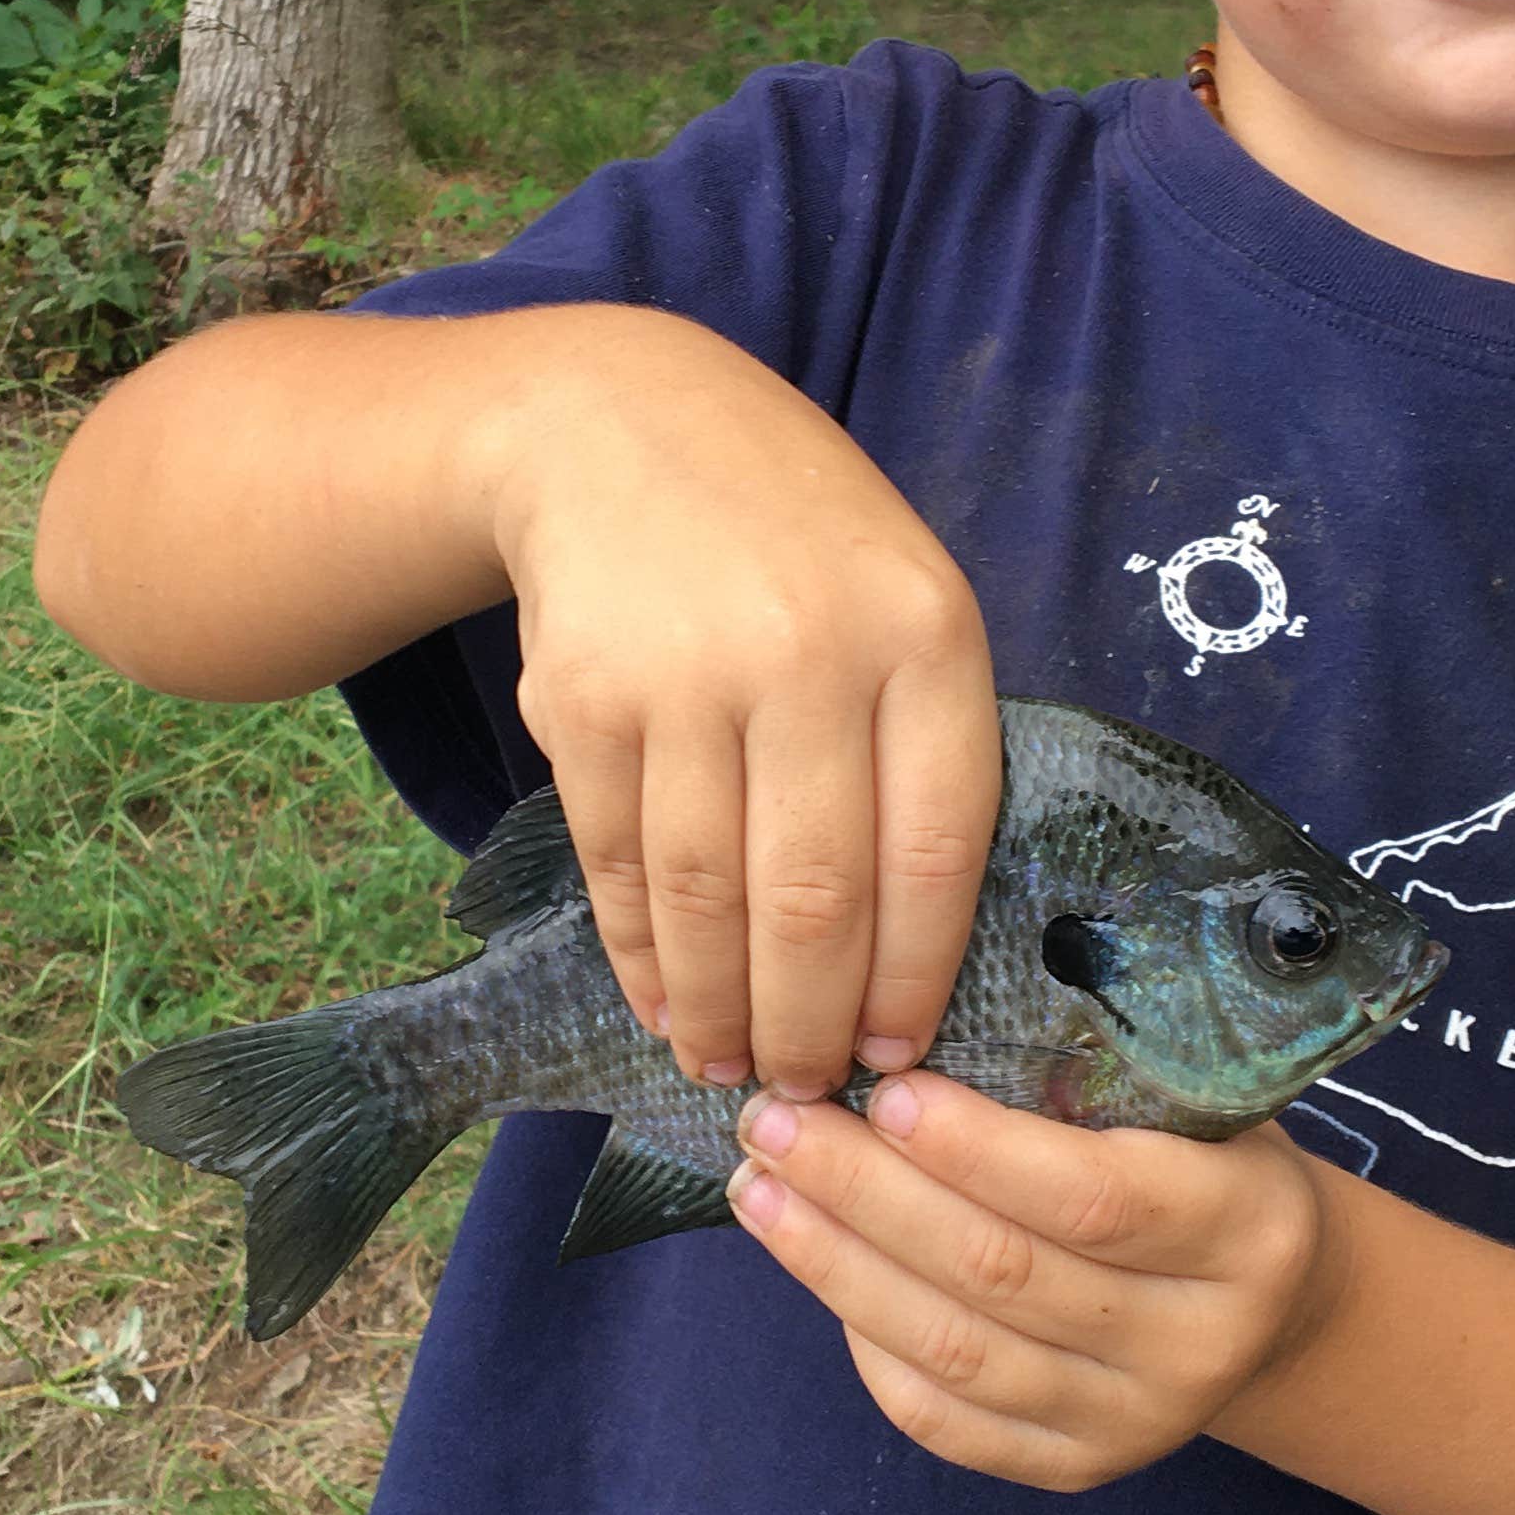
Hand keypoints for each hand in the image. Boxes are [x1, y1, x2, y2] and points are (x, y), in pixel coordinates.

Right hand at [487, 314, 999, 1101]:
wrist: (616, 424)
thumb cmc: (794, 538)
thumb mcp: (902, 596)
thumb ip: (919, 745)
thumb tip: (906, 958)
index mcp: (923, 633)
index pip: (932, 851)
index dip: (912, 976)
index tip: (897, 1053)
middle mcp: (807, 654)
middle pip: (814, 896)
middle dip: (809, 1022)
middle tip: (805, 1089)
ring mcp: (685, 677)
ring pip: (706, 898)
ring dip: (718, 1008)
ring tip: (731, 1065)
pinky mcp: (581, 702)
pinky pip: (619, 864)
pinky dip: (640, 954)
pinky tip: (664, 1001)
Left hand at [724, 1072, 1337, 1491]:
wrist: (1275, 1301)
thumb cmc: (1208, 1160)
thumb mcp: (1195, 1102)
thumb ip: (1089, 1077)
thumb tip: (909, 1021)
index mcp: (1247, 1229)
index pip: (1092, 1197)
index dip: (975, 1149)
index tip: (882, 1088)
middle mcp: (1199, 1342)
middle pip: (1001, 1273)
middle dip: (866, 1192)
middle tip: (776, 1120)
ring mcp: (1138, 1420)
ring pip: (956, 1351)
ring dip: (836, 1264)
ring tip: (759, 1188)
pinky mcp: (1079, 1468)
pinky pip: (945, 1420)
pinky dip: (866, 1342)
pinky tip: (816, 1264)